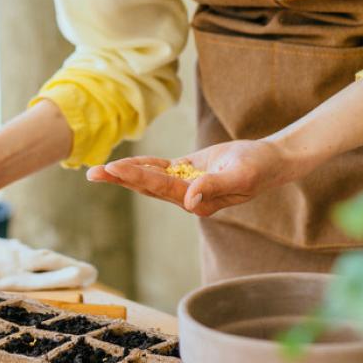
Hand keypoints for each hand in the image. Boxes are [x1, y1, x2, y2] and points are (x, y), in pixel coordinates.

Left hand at [90, 136, 321, 216]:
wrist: (271, 161)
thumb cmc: (259, 167)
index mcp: (199, 201)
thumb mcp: (240, 174)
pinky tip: (123, 165)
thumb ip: (215, 186)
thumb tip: (189, 201)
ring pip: (150, 179)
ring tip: (98, 171)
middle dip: (120, 179)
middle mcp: (189, 198)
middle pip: (148, 187)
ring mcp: (187, 186)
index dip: (137, 177)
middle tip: (92, 173)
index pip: (161, 188)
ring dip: (125, 174)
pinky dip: (142, 165)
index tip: (114, 168)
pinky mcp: (189, 172)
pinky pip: (161, 169)